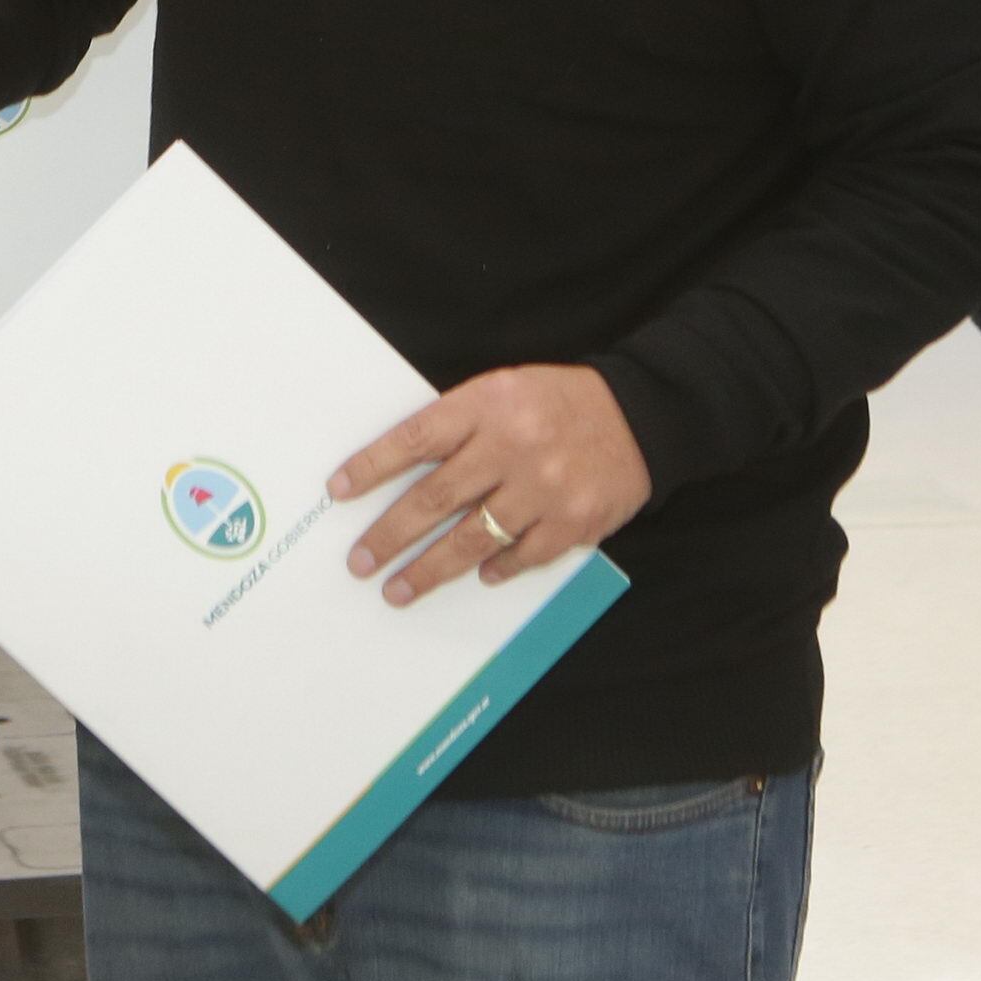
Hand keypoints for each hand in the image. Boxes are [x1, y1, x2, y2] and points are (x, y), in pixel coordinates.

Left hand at [330, 365, 652, 608]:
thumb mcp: (505, 390)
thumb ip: (460, 425)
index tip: (338, 491)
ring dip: (430, 569)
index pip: (415, 439)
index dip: (372, 466)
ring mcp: (544, 489)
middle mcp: (512, 446)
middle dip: (390, 535)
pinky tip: (477, 577)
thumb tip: (402, 469)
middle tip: (359, 562)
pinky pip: (521, 557)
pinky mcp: (573, 522)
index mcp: (489, 405)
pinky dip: (496, 569)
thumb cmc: (559, 402)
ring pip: (472, 540)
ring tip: (398, 590)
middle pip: (435, 498)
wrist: (642, 414)